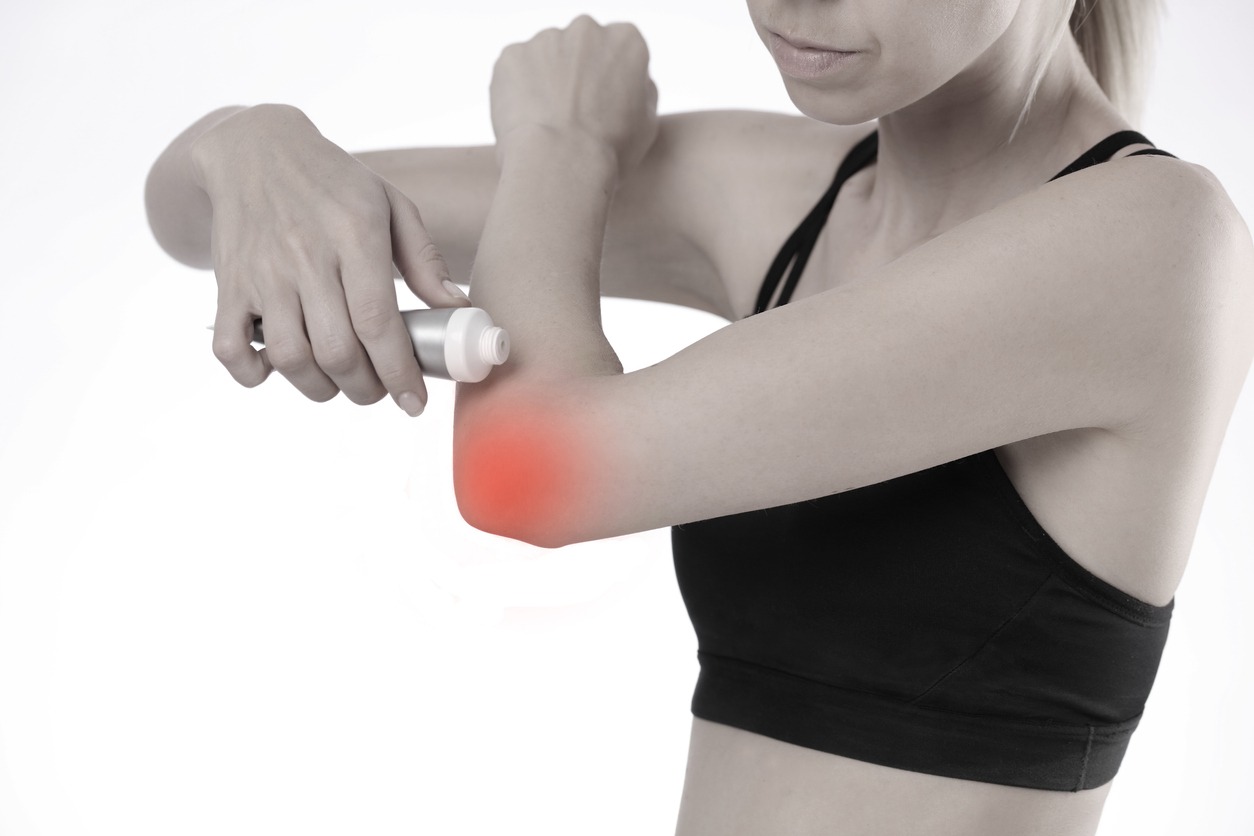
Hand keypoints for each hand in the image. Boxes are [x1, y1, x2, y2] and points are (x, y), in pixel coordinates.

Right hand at [190, 103, 469, 415]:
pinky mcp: (229, 285)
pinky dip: (254, 375)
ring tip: (340, 383)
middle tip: (380, 389)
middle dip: (367, 388)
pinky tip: (279, 370)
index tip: (415, 402)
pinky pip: (231, 349)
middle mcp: (305, 258)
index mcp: (354, 237)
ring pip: (290, 358)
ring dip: (321, 388)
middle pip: (337, 351)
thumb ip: (425, 261)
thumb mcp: (391, 206)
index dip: (399, 372)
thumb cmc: (335, 183)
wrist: (254, 149)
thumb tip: (458, 311)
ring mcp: (261, 274)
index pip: (378, 322)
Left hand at [489, 15, 658, 176]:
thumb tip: (631, 82)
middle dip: (577, 75)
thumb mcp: (648, 124)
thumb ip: (641, 91)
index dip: (610, 82)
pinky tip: (528, 122)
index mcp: (625, 41)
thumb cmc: (609, 154)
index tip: (603, 108)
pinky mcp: (512, 55)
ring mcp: (545, 40)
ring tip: (549, 125)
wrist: (560, 166)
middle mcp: (586, 30)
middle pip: (581, 48)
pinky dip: (517, 92)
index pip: (619, 51)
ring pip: (545, 58)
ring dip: (546, 82)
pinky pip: (515, 71)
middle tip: (574, 116)